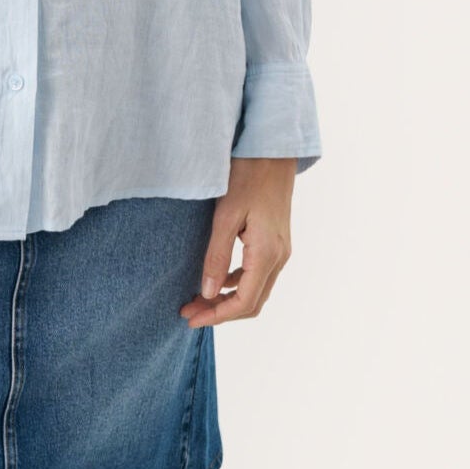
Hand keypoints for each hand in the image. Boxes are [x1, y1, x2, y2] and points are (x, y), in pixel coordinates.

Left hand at [179, 157, 294, 326]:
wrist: (273, 151)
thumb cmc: (248, 176)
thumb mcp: (225, 215)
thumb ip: (216, 255)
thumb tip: (207, 293)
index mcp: (267, 253)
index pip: (244, 302)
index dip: (217, 316)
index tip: (191, 318)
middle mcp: (279, 257)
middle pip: (252, 302)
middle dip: (220, 311)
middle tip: (189, 311)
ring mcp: (280, 250)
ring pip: (256, 290)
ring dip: (227, 298)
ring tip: (197, 298)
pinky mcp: (276, 242)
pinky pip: (258, 273)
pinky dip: (236, 282)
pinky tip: (216, 277)